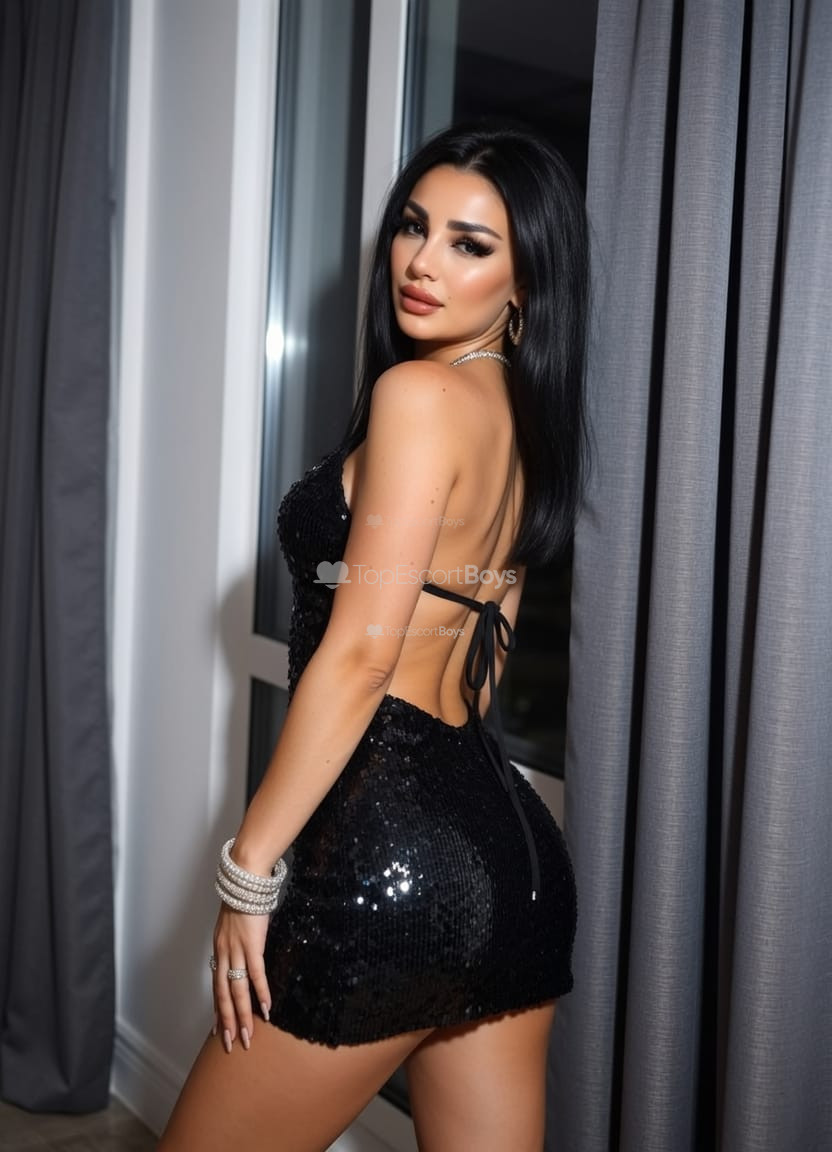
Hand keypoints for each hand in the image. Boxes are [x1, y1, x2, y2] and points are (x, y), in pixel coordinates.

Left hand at [211, 903, 270, 1052]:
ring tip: (247, 1035)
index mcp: (219, 949)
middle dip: (228, 1021)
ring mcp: (237, 951)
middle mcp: (224, 953)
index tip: (219, 1029)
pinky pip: (255, 974)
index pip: (216, 986)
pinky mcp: (252, 945)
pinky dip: (260, 993)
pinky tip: (265, 1009)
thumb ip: (236, 941)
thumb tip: (244, 953)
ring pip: (236, 990)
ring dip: (242, 1015)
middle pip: (223, 995)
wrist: (246, 881)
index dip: (217, 1009)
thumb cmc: (243, 898)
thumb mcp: (233, 924)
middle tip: (231, 1044)